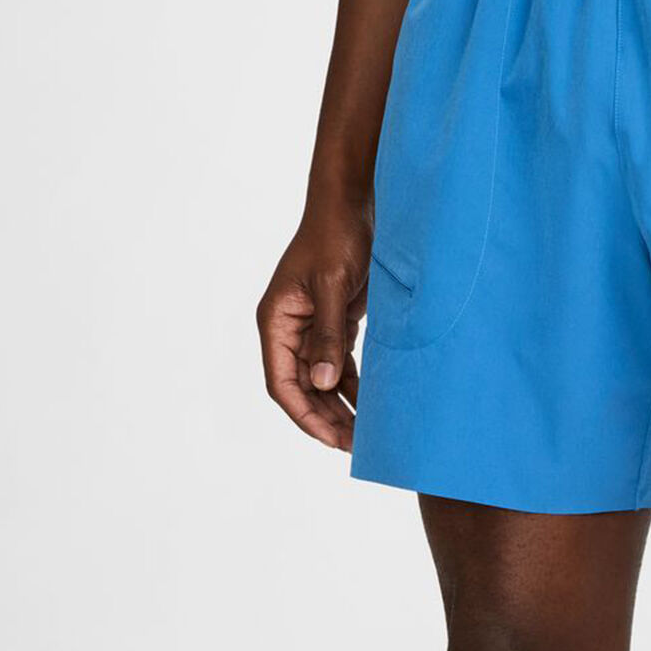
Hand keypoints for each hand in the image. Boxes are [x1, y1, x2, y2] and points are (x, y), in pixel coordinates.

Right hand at [256, 200, 370, 451]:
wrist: (354, 204)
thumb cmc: (336, 236)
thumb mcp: (333, 287)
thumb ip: (328, 336)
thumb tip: (322, 384)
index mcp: (276, 321)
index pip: (282, 382)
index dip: (304, 415)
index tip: (332, 439)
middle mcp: (289, 329)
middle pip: (302, 389)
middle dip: (326, 418)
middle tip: (356, 446)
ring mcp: (311, 327)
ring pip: (322, 381)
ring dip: (342, 408)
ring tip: (367, 434)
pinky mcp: (335, 322)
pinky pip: (341, 365)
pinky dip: (355, 386)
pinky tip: (374, 405)